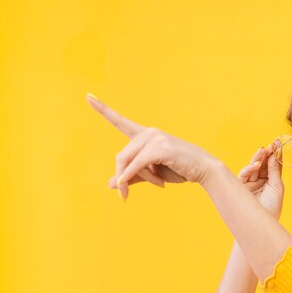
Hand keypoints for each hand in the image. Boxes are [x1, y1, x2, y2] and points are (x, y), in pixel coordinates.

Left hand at [86, 94, 217, 199]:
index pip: (120, 122)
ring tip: (158, 185)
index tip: (88, 96)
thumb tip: (111, 185)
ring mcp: (155, 138)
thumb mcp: (152, 174)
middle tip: (125, 195)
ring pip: (128, 161)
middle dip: (122, 176)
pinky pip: (136, 165)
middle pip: (121, 155)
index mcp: (146, 135)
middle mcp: (149, 133)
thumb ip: (132, 177)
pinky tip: (128, 189)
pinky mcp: (159, 148)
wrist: (203, 170)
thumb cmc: (180, 169)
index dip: (103, 110)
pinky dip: (130, 176)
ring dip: (133, 179)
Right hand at [237, 140, 283, 218]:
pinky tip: (257, 164)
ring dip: (258, 158)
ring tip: (264, 149)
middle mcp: (260, 182)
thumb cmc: (271, 208)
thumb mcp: (277, 187)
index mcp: (270, 182)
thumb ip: (275, 171)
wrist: (261, 224)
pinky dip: (250, 168)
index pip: (272, 166)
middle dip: (267, 154)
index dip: (275, 156)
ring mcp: (250, 184)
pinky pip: (244, 174)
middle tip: (272, 144)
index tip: (279, 145)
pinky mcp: (241, 187)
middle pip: (263, 164)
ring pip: (253, 167)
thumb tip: (274, 155)